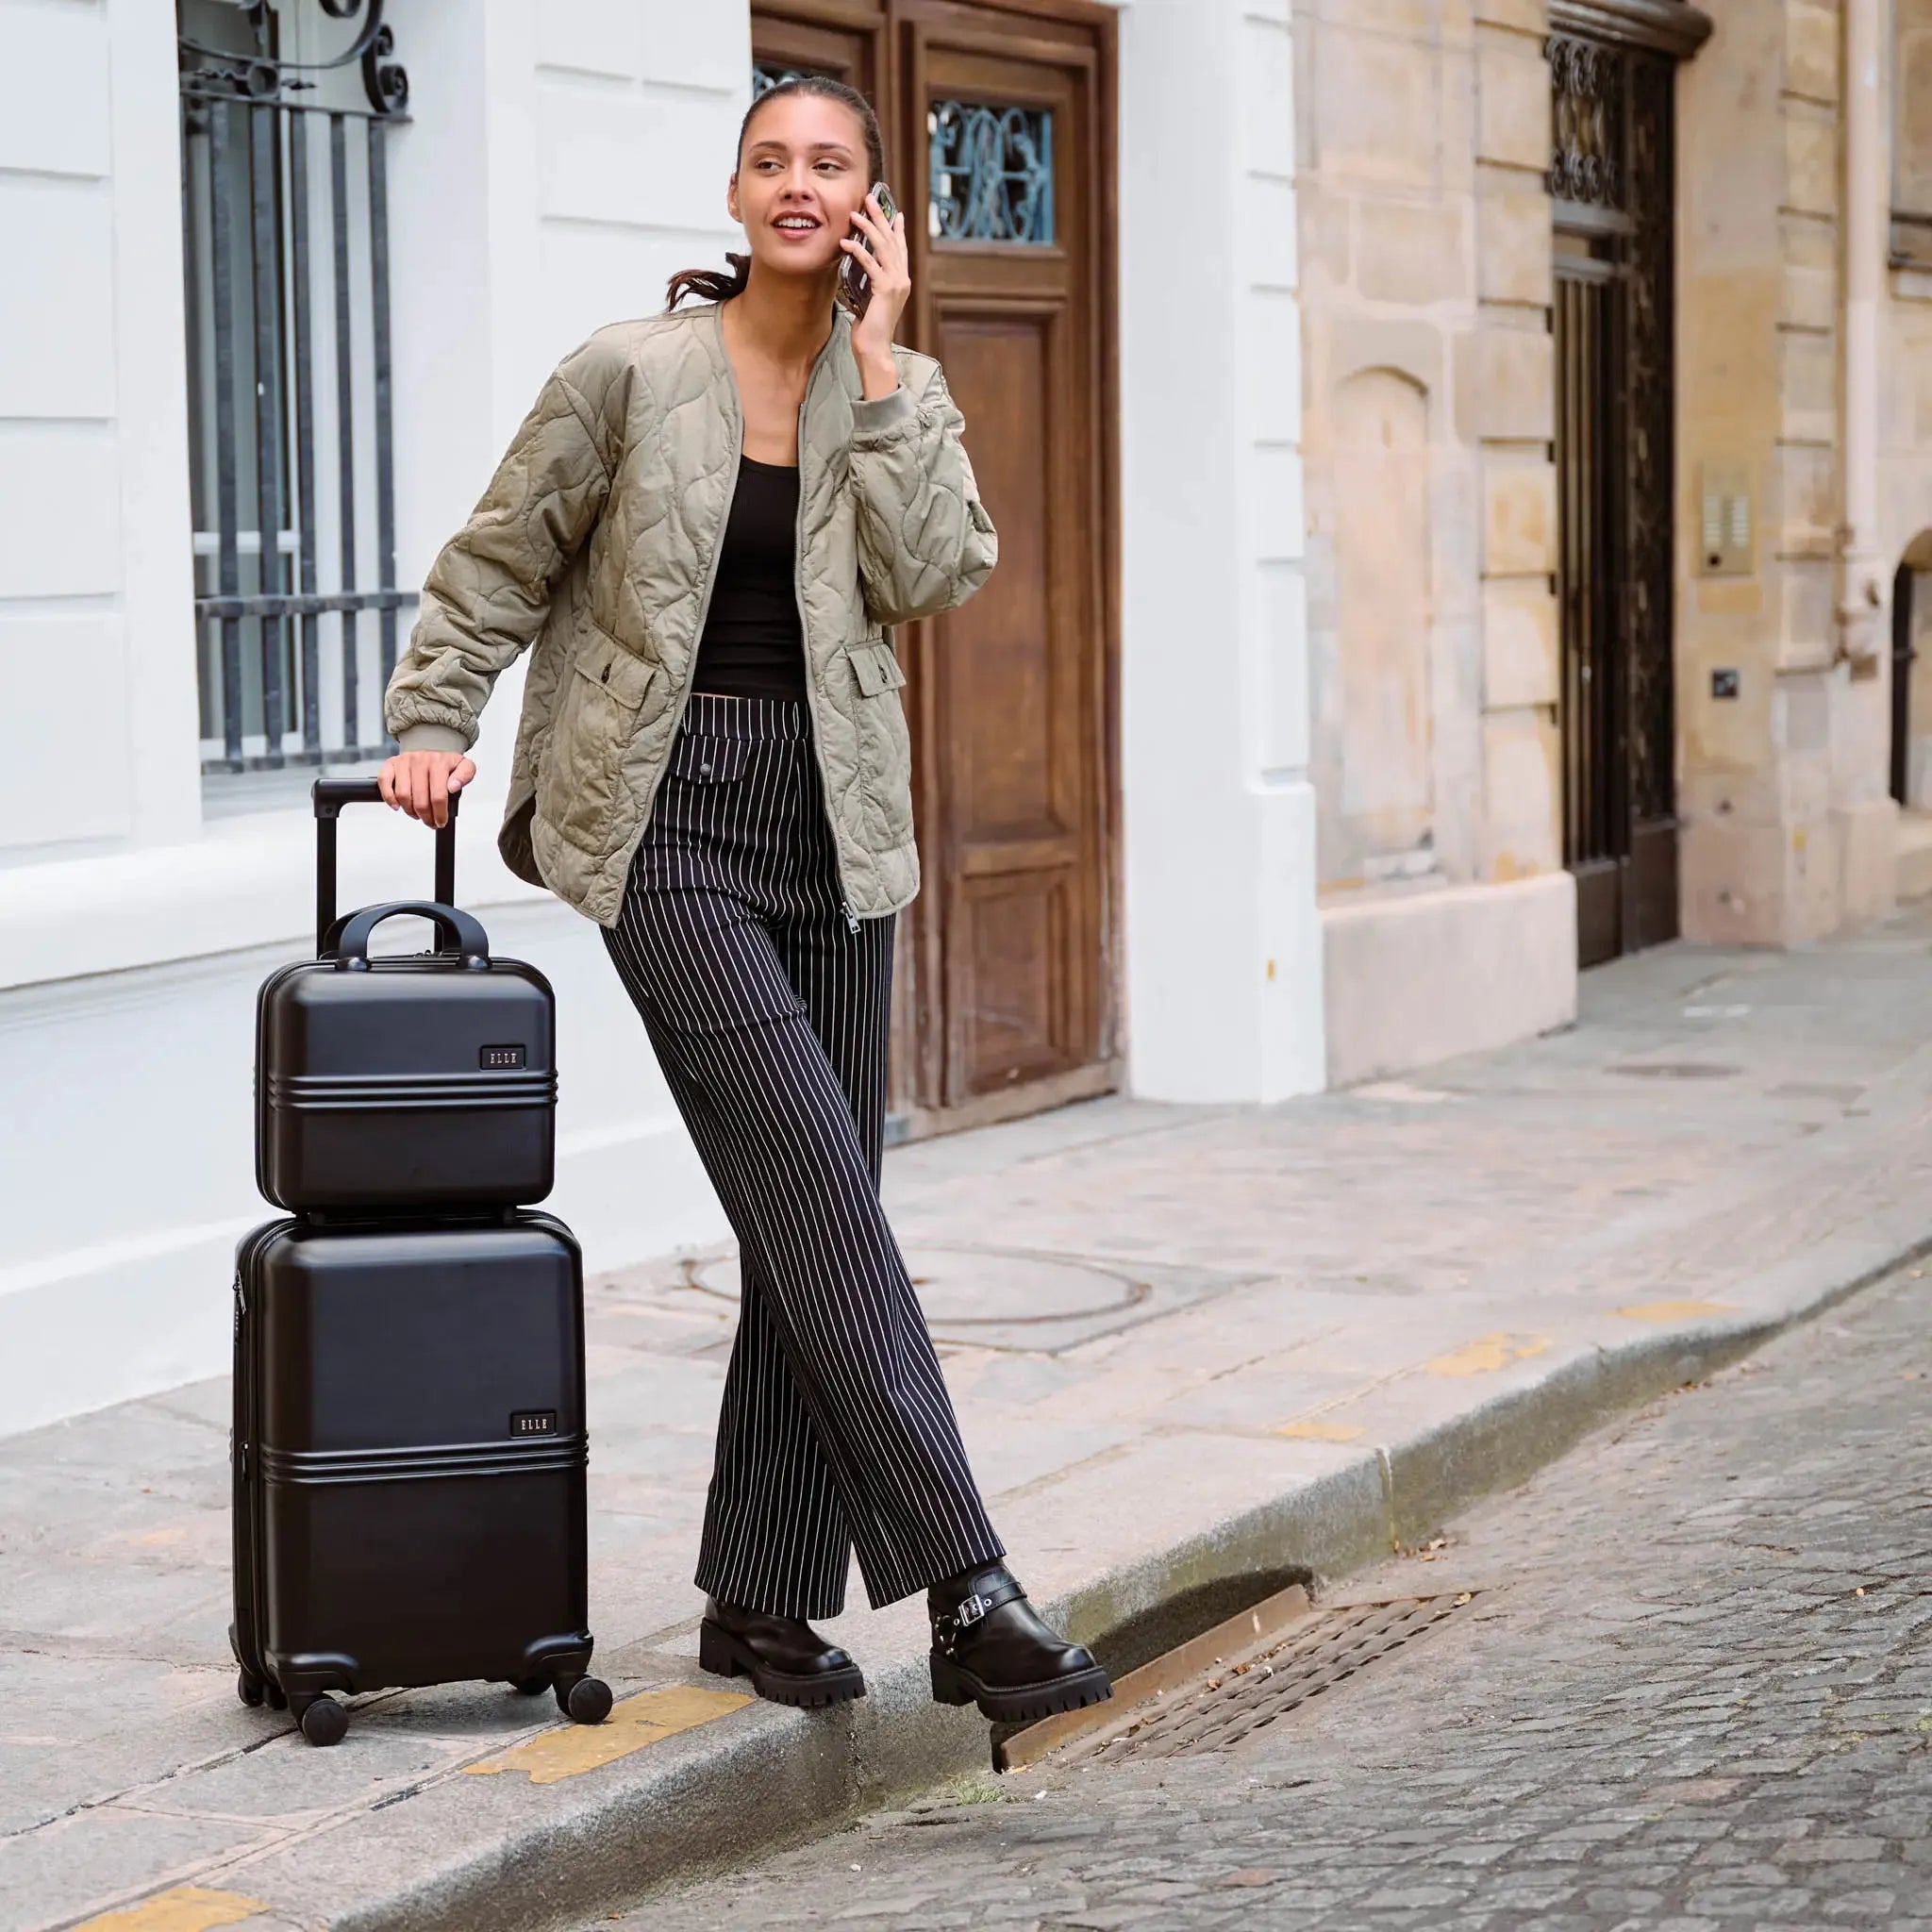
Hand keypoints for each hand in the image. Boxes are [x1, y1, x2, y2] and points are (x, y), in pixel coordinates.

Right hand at [378, 749, 475, 827]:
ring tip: (417, 814)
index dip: (439, 814)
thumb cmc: (445, 761)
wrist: (430, 743)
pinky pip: (384, 782)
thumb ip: (465, 775)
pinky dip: (389, 798)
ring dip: (410, 811)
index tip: (441, 821)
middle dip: (426, 816)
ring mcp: (404, 762)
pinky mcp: (391, 764)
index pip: (438, 796)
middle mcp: (420, 761)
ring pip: (403, 795)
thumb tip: (453, 787)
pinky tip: (397, 806)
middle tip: (430, 822)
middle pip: (420, 800)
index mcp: (439, 763)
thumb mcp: (464, 765)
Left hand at [843, 193, 909, 395]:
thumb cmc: (869, 331)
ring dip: (868, 228)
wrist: (875, 350)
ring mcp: (895, 284)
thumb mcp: (868, 301)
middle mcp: (902, 279)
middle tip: (870, 198)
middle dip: (880, 217)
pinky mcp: (884, 290)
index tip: (894, 212)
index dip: (897, 229)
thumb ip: (868, 285)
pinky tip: (846, 242)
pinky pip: (870, 264)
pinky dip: (857, 251)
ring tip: (855, 213)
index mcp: (900, 281)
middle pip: (892, 241)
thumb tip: (856, 273)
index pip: (900, 249)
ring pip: (882, 247)